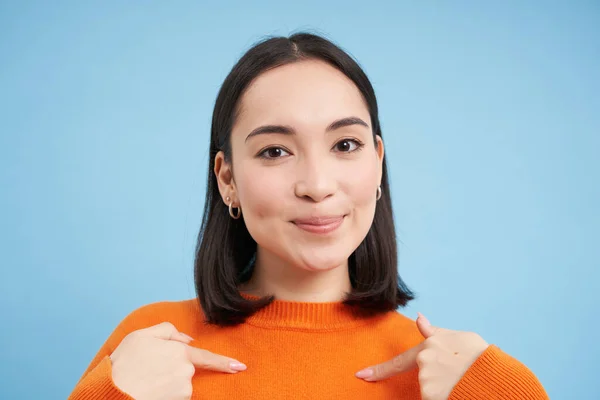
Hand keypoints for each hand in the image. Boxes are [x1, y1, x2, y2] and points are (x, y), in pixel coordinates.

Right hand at [110, 322, 246, 399]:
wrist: (113, 392)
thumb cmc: (123, 364)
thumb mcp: (141, 336)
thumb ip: (167, 331)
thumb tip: (187, 339)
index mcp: (179, 351)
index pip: (207, 357)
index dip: (225, 363)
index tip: (240, 367)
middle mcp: (186, 371)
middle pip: (185, 372)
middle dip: (171, 372)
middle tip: (147, 373)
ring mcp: (183, 390)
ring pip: (179, 387)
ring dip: (166, 386)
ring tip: (146, 383)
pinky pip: (175, 397)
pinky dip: (165, 395)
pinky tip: (150, 393)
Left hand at [355, 313, 488, 399]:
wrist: (492, 373)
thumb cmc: (480, 356)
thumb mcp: (458, 338)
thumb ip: (435, 333)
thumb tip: (419, 318)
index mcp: (429, 347)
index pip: (399, 361)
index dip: (379, 370)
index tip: (361, 375)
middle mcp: (424, 362)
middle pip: (424, 379)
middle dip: (437, 381)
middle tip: (457, 376)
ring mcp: (426, 380)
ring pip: (430, 391)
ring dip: (443, 389)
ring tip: (461, 381)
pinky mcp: (430, 396)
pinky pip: (433, 398)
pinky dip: (444, 396)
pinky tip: (458, 391)